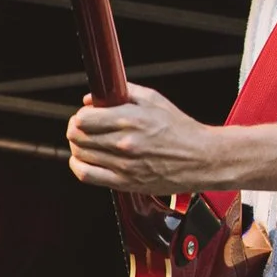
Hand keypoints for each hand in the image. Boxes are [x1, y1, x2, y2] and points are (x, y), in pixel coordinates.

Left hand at [65, 85, 234, 194]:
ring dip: (77, 147)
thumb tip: (91, 99)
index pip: (84, 119)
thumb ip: (122, 94)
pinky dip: (78, 166)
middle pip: (78, 137)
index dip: (81, 116)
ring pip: (80, 155)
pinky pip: (87, 176)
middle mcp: (124, 143)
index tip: (86, 115)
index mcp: (131, 120)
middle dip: (76, 130)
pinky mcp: (125, 183)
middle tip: (82, 128)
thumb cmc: (179, 128)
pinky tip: (82, 160)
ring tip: (85, 143)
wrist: (200, 158)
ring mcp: (124, 165)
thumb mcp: (154, 100)